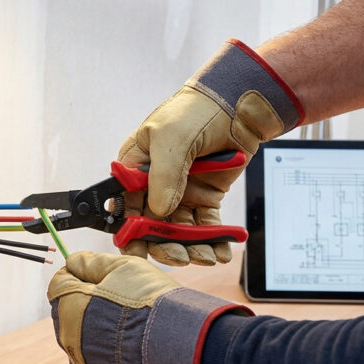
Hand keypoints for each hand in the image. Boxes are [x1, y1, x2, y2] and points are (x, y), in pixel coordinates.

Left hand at [47, 251, 251, 363]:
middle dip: (88, 302)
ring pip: (84, 341)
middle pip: (70, 313)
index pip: (60, 282)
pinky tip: (132, 346)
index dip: (79, 273)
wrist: (177, 347)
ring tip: (129, 324)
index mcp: (67, 306)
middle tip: (119, 298)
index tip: (97, 274)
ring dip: (98, 330)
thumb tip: (73, 261)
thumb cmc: (148, 303)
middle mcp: (68, 338)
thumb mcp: (122, 267)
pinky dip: (111, 355)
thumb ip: (92, 262)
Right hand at [118, 39, 302, 265]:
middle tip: (178, 257)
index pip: (126, 205)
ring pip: (179, 230)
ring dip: (189, 247)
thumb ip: (163, 175)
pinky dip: (212, 241)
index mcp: (136, 168)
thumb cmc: (195, 111)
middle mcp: (155, 185)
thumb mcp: (172, 137)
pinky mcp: (205, 198)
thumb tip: (158, 211)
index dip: (129, 229)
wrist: (238, 105)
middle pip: (152, 224)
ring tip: (203, 257)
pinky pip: (205, 226)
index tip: (137, 249)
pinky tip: (219, 253)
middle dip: (163, 244)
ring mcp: (181, 193)